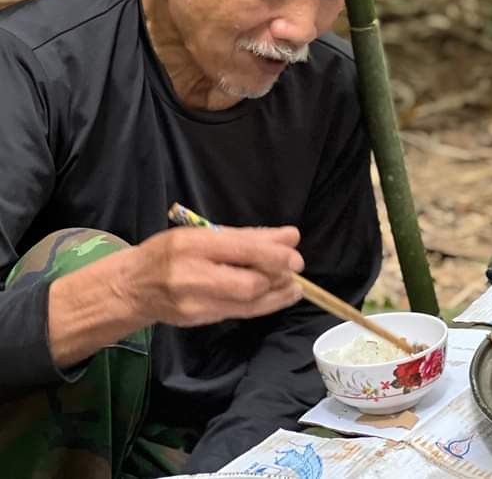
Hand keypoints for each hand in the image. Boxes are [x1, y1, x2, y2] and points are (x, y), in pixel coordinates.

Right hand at [122, 225, 304, 327]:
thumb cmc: (170, 253)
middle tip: (293, 270)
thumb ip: (249, 237)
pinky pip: (239, 313)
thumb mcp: (204, 234)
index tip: (296, 257)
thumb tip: (291, 236)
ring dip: (277, 295)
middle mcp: (191, 274)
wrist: (130, 287)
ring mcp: (194, 302)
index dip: (275, 256)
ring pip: (247, 303)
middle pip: (248, 283)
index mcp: (193, 244)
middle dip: (277, 277)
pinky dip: (263, 305)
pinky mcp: (198, 321)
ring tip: (293, 286)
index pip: (242, 250)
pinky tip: (276, 296)